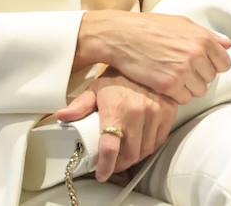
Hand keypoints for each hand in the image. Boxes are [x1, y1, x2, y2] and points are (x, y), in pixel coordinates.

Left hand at [57, 71, 178, 181]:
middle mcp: (138, 112)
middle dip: (120, 164)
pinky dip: (149, 146)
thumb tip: (62, 116)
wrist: (147, 57)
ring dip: (135, 157)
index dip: (106, 166)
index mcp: (116, 109)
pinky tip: (141, 143)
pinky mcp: (169, 112)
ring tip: (126, 154)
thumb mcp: (96, 88)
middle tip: (112, 163)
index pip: (111, 147)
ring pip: (146, 150)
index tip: (102, 174)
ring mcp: (156, 113)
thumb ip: (80, 106)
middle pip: (130, 154)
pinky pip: (159, 140)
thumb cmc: (119, 75)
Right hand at [75, 10, 230, 104]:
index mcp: (203, 39)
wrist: (122, 36)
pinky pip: (183, 99)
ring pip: (198, 91)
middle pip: (210, 78)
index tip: (202, 65)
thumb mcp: (182, 23)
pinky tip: (165, 83)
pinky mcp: (169, 85)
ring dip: (188, 87)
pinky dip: (175, 95)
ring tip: (173, 76)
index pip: (224, 63)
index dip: (213, 65)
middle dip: (198, 75)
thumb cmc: (151, 27)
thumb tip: (227, 44)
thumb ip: (207, 35)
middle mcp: (196, 55)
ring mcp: (183, 71)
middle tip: (181, 68)